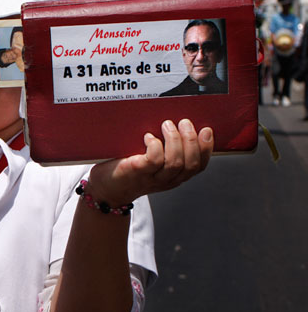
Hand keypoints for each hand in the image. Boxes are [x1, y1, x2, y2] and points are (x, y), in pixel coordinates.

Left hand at [89, 119, 212, 205]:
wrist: (105, 189)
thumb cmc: (129, 169)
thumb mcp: (152, 162)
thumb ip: (166, 149)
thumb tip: (177, 123)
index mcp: (174, 177)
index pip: (198, 166)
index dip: (206, 148)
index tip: (206, 130)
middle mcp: (166, 180)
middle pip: (190, 164)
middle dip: (191, 141)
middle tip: (183, 122)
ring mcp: (152, 178)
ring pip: (175, 162)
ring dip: (174, 140)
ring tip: (167, 124)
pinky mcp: (137, 172)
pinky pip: (154, 160)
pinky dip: (155, 145)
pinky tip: (148, 137)